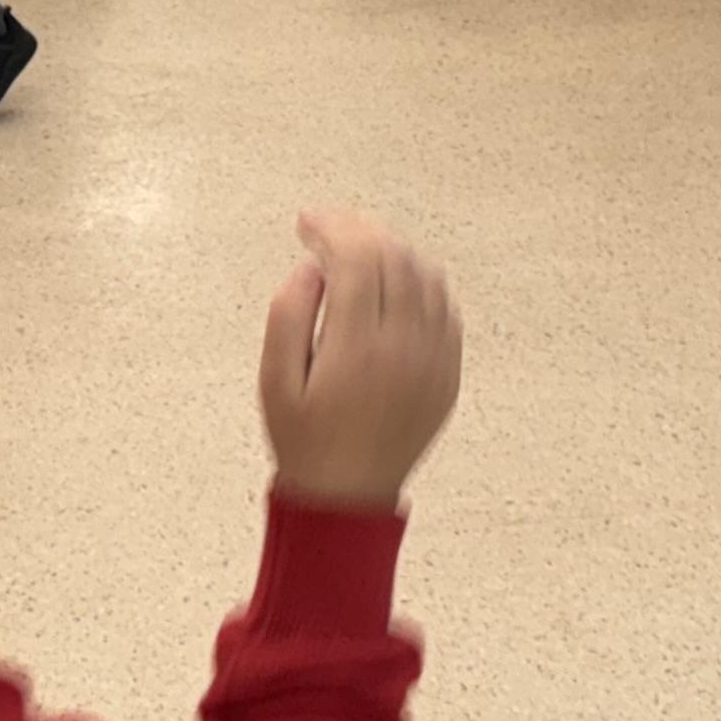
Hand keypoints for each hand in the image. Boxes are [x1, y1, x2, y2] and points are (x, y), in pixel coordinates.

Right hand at [258, 213, 461, 511]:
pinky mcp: (446, 373)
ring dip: (392, 250)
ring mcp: (432, 360)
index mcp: (359, 346)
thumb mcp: (274, 379)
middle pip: (393, 258)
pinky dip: (421, 281)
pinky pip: (445, 309)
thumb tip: (313, 268)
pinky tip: (396, 282)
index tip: (306, 223)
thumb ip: (289, 314)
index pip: (357, 259)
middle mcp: (404, 347)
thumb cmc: (305, 442)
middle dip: (358, 230)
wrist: (347, 498)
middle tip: (329, 227)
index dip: (331, 228)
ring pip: (425, 276)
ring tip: (359, 249)